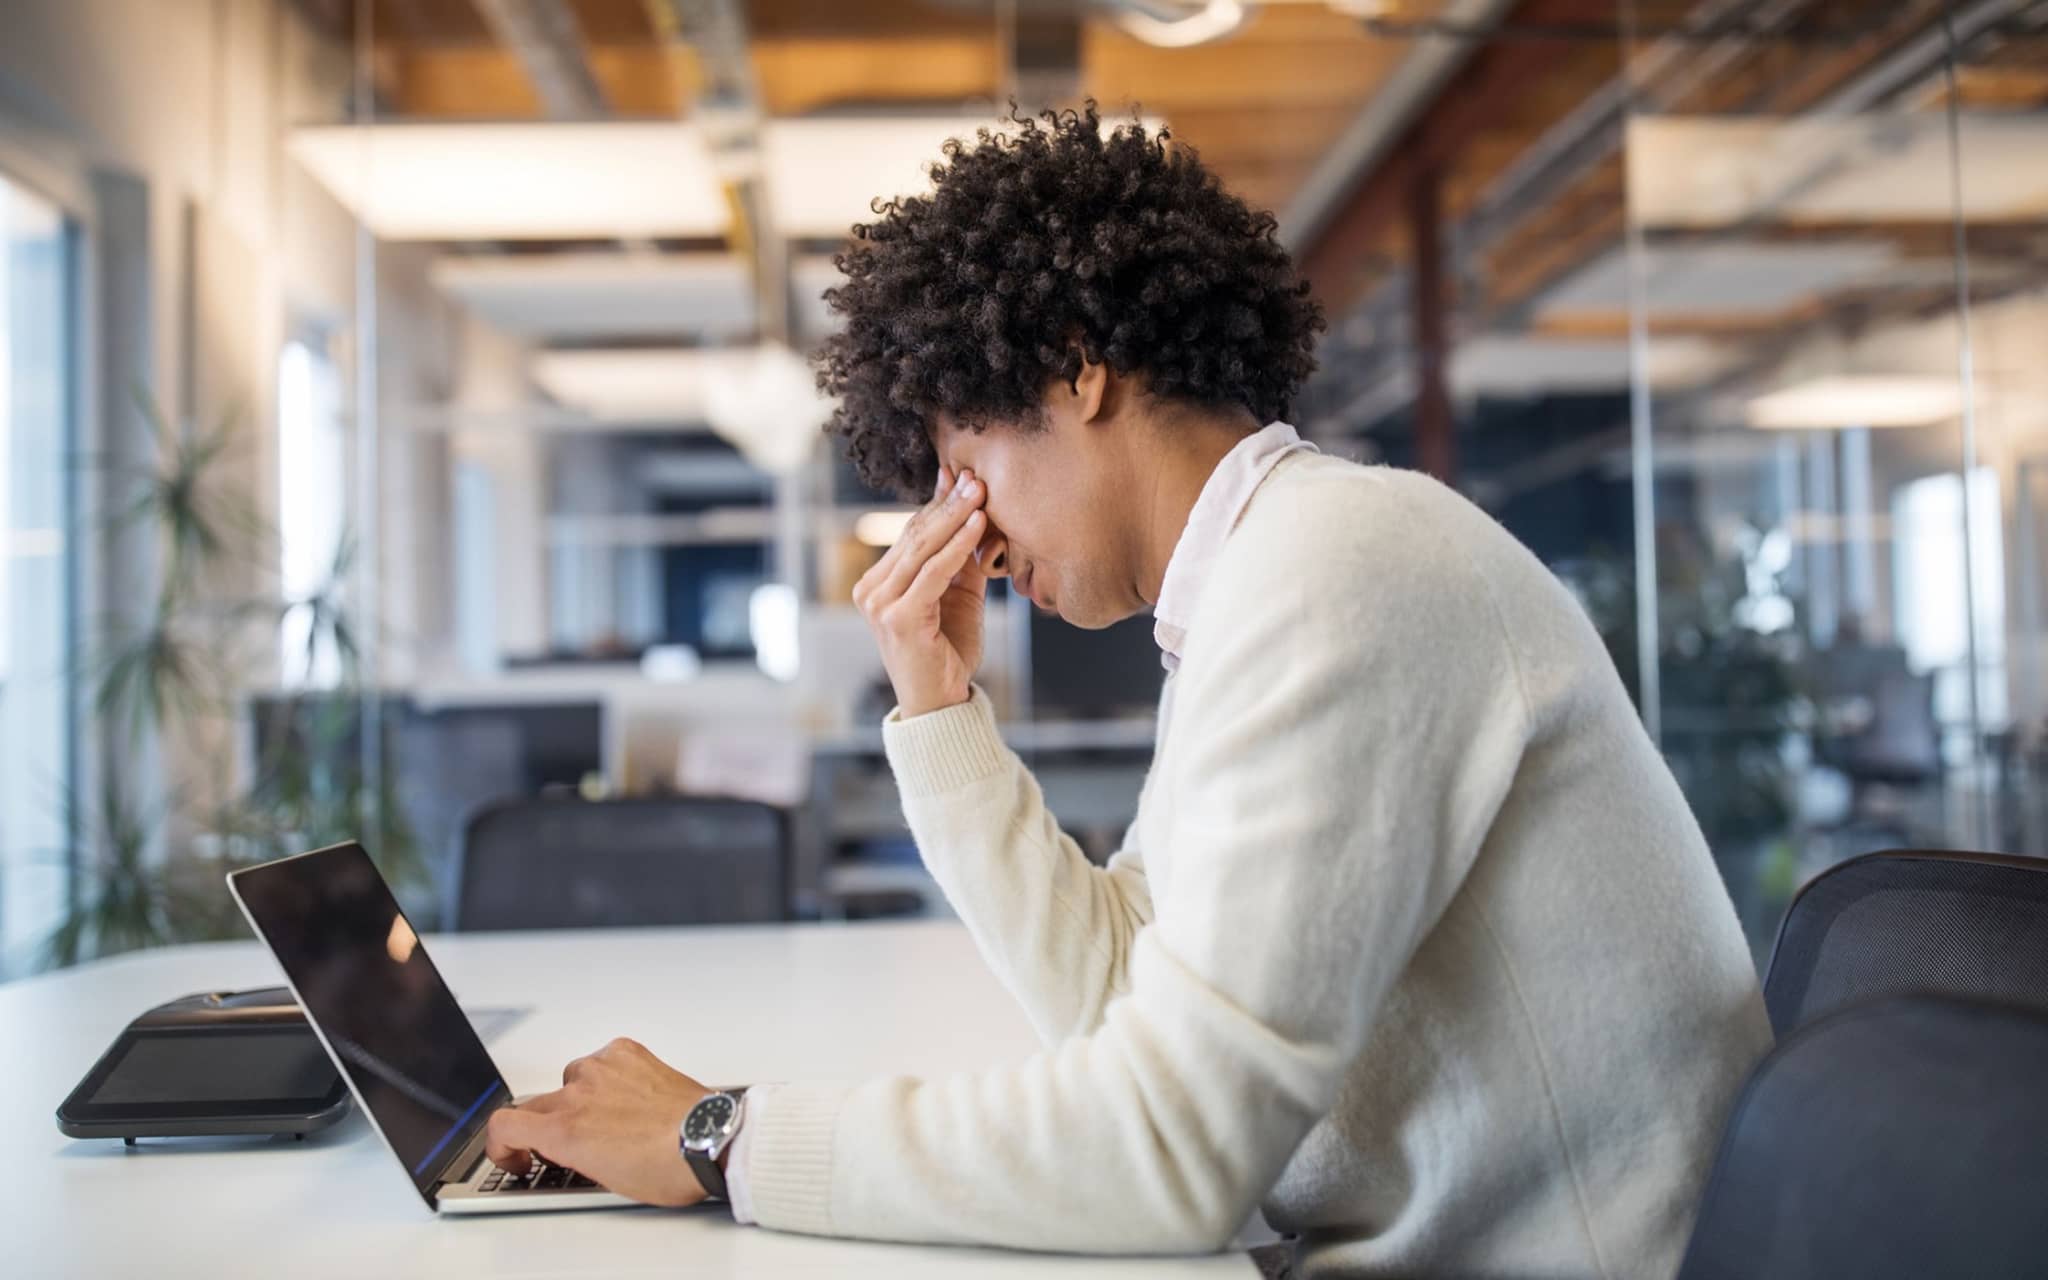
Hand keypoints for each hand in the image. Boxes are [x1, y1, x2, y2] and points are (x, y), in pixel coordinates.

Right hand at [483, 1037, 710, 1207]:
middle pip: (535, 1105)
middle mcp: (577, 1092)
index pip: (504, 1125)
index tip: (517, 1154)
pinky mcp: (627, 1052)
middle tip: (568, 1143)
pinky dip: (608, 1076)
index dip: (502, 1145)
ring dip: (580, 1099)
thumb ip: (571, 1155)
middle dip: (544, 1127)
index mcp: (564, 1130)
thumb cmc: (666, 1167)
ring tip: (610, 1119)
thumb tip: (564, 1150)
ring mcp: (602, 1068)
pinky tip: (628, 1095)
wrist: (708, 1140)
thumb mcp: (602, 1179)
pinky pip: (602, 1060)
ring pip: (570, 1080)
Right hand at [852, 464, 989, 717]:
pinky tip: (978, 524)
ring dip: (955, 516)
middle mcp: (871, 590)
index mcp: (877, 583)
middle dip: (947, 502)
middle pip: (915, 534)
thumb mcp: (957, 596)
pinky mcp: (898, 616)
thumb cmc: (948, 651)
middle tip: (974, 475)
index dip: (937, 503)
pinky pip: (934, 571)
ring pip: (923, 547)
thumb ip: (961, 560)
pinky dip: (959, 545)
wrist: (941, 702)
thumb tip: (976, 513)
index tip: (959, 475)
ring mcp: (880, 603)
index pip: (910, 534)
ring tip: (980, 490)